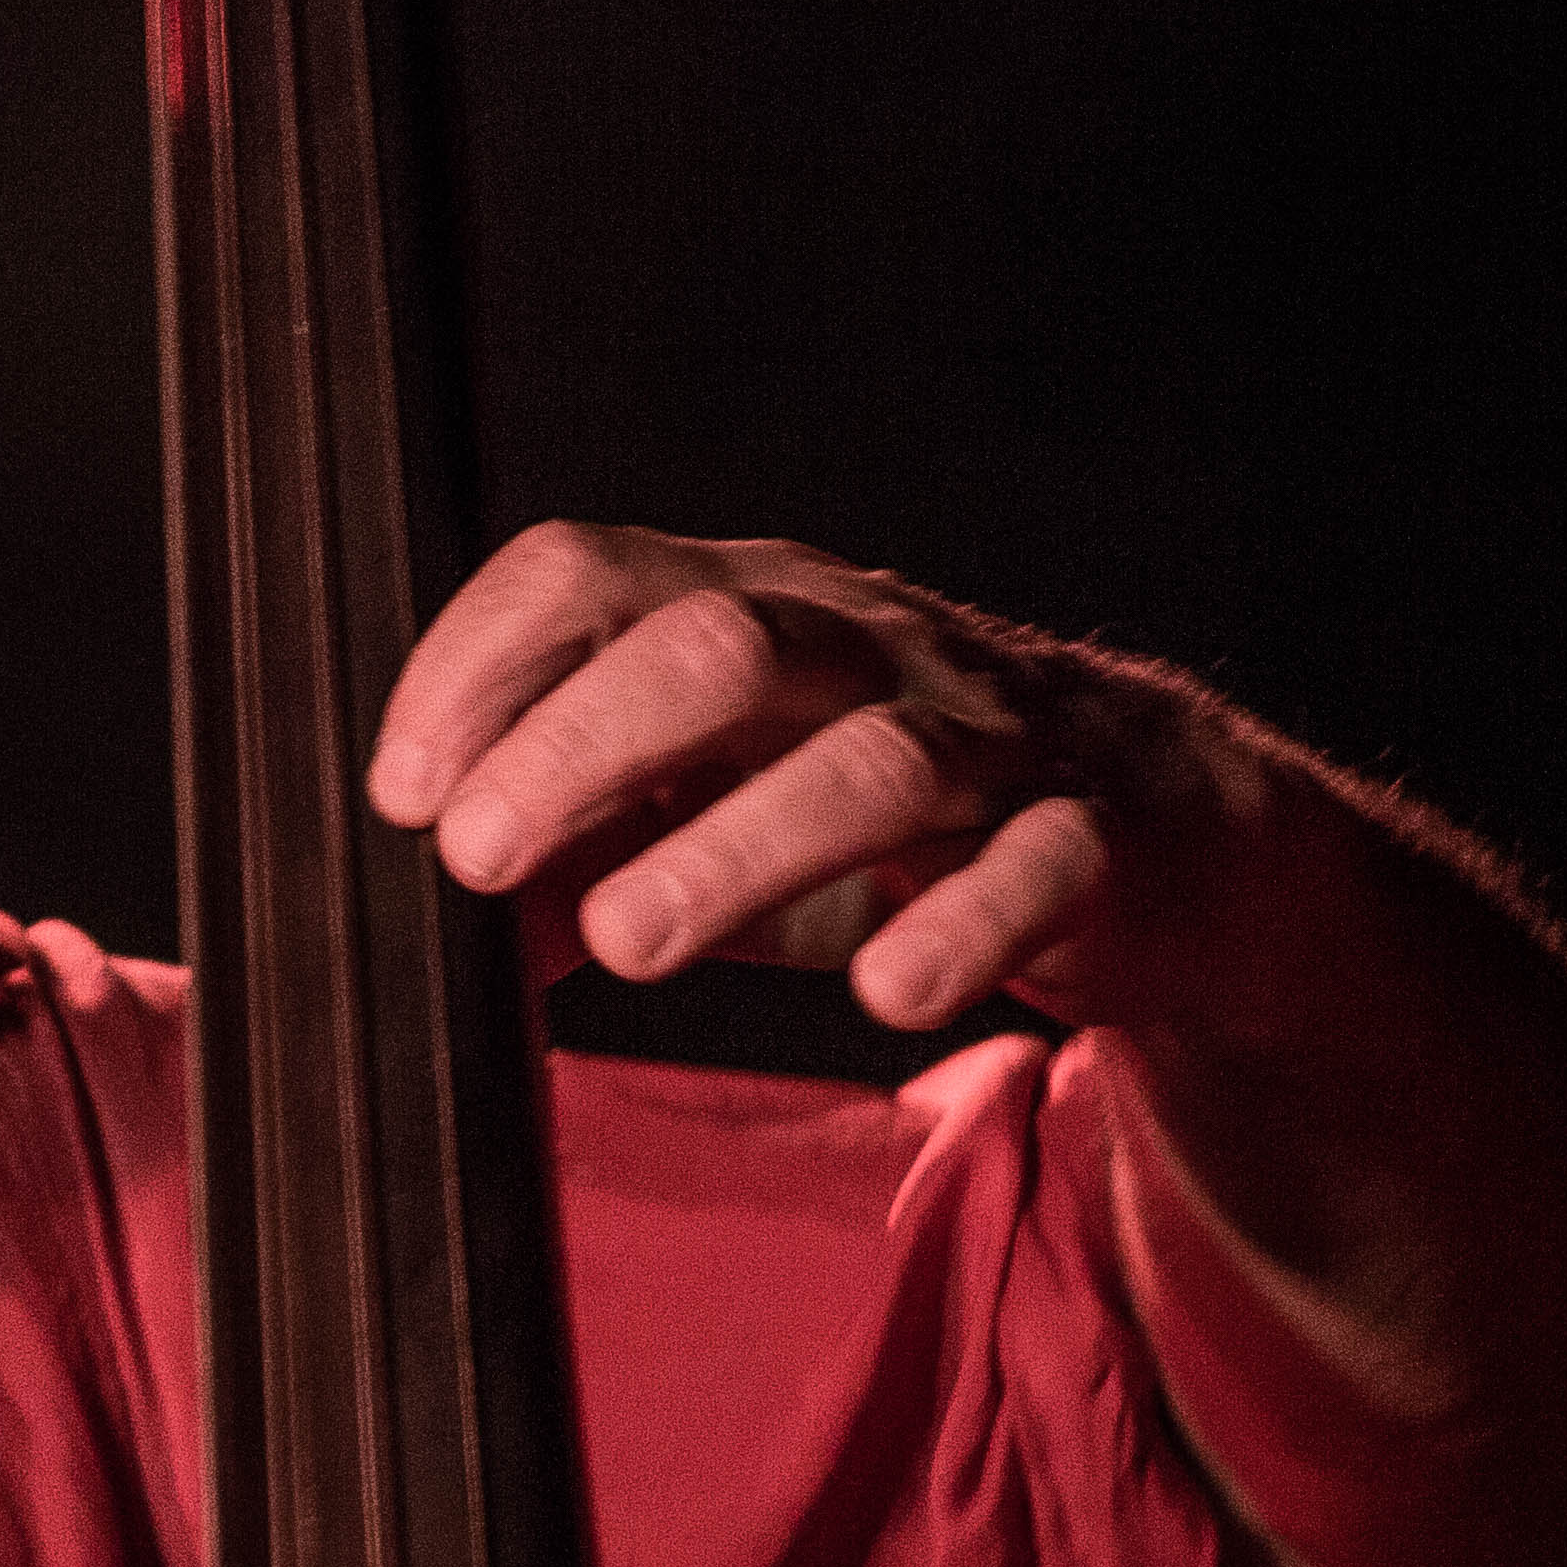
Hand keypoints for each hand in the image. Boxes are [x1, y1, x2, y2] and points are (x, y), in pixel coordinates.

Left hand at [365, 524, 1296, 1035]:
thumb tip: (411, 930)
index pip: (594, 575)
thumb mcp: (716, 813)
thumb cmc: (894, 824)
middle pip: (717, 645)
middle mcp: (865, 648)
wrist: (1164, 839)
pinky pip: (1036, 871)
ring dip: (735, 846)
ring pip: (870, 761)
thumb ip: (572, 854)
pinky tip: (887, 991)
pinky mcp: (1095, 843)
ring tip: (629, 942)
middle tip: (480, 860)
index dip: (481, 665)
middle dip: (583, 743)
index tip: (402, 792)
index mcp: (751, 613)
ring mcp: (990, 740)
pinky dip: (959, 929)